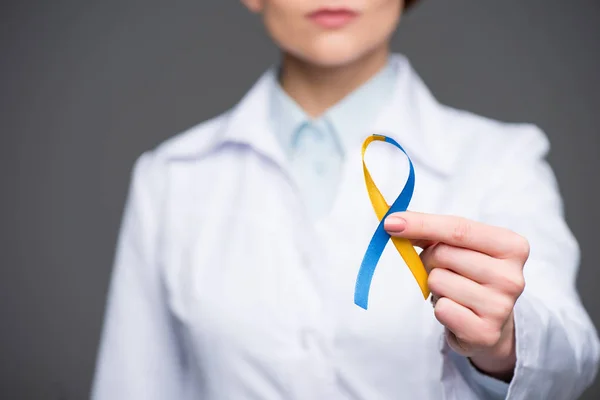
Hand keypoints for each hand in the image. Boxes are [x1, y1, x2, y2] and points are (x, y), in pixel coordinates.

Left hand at [384, 211, 528, 380]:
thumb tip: (395, 221)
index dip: (421, 224)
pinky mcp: (485, 332)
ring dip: (435, 286)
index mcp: (512, 246)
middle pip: (444, 254)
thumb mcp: (459, 246)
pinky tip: (456, 311)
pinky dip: (440, 308)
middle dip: (430, 259)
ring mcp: (501, 306)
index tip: (391, 222)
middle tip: (444, 270)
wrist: (490, 322)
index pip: (458, 228)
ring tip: (452, 292)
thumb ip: (430, 231)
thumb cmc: (470, 274)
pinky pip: (441, 309)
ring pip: (438, 281)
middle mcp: (512, 276)